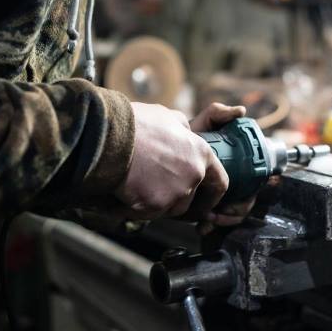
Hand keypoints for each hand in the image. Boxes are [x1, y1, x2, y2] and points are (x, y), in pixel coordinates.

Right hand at [114, 102, 227, 219]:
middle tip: (154, 187)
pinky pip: (148, 214)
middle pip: (189, 200)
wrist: (111, 138)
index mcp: (201, 154)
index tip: (205, 200)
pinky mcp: (154, 206)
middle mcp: (193, 176)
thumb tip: (184, 132)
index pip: (220, 182)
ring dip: (156, 203)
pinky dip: (137, 208)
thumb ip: (182, 130)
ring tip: (138, 184)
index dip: (213, 194)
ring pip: (169, 209)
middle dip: (174, 197)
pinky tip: (125, 192)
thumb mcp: (168, 117)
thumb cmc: (138, 124)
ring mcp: (175, 194)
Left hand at [188, 103, 256, 234]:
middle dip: (231, 214)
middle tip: (216, 216)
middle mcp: (233, 182)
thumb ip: (218, 114)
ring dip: (222, 221)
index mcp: (238, 166)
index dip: (244, 200)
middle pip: (243, 204)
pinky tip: (202, 227)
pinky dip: (211, 226)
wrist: (161, 151)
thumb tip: (240, 111)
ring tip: (206, 221)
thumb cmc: (187, 137)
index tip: (232, 204)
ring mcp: (220, 194)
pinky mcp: (205, 205)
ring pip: (230, 215)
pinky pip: (215, 221)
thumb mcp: (202, 124)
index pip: (251, 186)